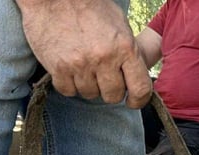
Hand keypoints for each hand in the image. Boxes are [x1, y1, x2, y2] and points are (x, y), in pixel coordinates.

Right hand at [17, 0, 151, 107]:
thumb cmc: (89, 7)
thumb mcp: (119, 24)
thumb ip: (130, 52)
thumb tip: (137, 76)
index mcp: (124, 47)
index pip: (140, 88)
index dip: (138, 100)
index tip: (133, 102)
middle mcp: (103, 58)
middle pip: (113, 96)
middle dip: (110, 89)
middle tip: (103, 76)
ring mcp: (80, 65)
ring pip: (90, 94)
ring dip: (89, 85)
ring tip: (84, 66)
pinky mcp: (58, 68)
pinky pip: (69, 91)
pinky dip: (69, 84)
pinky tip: (69, 68)